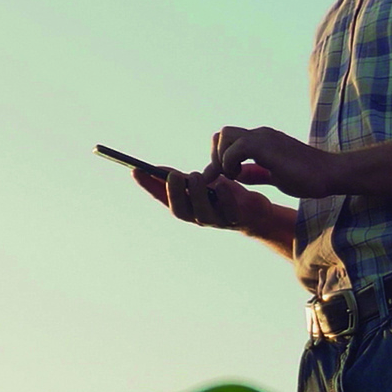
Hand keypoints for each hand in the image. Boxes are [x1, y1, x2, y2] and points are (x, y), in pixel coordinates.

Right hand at [132, 167, 273, 233]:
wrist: (255, 212)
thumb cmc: (223, 195)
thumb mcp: (200, 184)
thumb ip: (181, 179)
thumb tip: (155, 170)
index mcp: (187, 207)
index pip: (162, 199)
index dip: (148, 186)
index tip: (136, 170)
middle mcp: (198, 217)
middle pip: (180, 211)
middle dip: (174, 193)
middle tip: (174, 174)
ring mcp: (217, 221)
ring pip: (202, 213)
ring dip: (197, 194)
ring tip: (196, 175)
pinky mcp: (237, 219)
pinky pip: (229, 212)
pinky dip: (224, 199)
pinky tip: (221, 185)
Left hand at [203, 126, 338, 198]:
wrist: (331, 173)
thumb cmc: (309, 177)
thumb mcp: (276, 176)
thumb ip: (256, 173)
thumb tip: (238, 174)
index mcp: (263, 140)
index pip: (230, 138)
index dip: (220, 157)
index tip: (221, 178)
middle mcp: (261, 134)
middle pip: (223, 133)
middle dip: (216, 156)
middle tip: (227, 177)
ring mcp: (264, 138)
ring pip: (225, 135)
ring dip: (222, 158)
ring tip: (233, 176)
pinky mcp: (267, 146)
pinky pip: (235, 148)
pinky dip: (230, 163)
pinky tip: (240, 176)